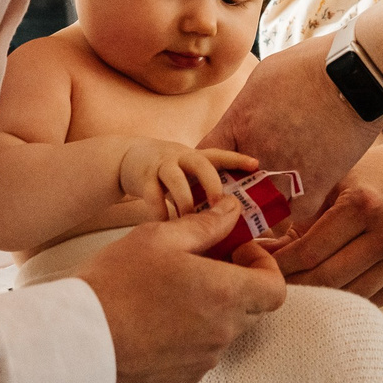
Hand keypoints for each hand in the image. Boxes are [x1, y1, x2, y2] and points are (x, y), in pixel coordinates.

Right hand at [76, 198, 286, 382]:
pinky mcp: (182, 379)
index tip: (237, 253)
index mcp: (225, 294)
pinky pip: (199, 352)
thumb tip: (233, 211)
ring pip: (223, 330)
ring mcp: (202, 361)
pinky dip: (189, 334)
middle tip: (200, 264)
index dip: (263, 267)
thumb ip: (204, 225)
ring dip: (209, 309)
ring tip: (168, 291)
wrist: (75, 342)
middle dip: (234, 283)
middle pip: (250, 308)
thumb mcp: (158, 238)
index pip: (275, 288)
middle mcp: (221, 333)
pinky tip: (154, 319)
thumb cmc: (115, 283)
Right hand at [116, 141, 249, 218]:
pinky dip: (159, 213)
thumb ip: (202, 192)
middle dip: (212, 183)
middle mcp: (180, 157)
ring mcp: (161, 166)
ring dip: (185, 201)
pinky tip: (164, 227)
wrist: (126, 159)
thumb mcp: (186, 174)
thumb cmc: (166, 174)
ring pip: (175, 180)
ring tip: (189, 221)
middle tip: (220, 204)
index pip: (219, 156)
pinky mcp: (142, 177)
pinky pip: (152, 196)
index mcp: (195, 157)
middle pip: (201, 164)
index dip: (237, 159)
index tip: (256, 165)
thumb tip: (229, 220)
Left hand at [204, 33, 382, 202]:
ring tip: (272, 195)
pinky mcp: (315, 187)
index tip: (216, 167)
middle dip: (232, 189)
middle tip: (240, 189)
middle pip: (228, 190)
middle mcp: (255, 155)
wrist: (356, 76)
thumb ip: (244, 110)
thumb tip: (239, 125)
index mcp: (238, 125)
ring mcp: (284, 175)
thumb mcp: (262, 79)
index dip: (206, 165)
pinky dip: (297, 206)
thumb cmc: (310, 67)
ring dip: (264, 202)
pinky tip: (301, 193)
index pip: (203, 158)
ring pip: (261, 207)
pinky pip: (295, 213)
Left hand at [277, 124, 382, 305]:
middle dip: (292, 285)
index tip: (257, 266)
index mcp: (364, 205)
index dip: (278, 265)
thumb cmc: (374, 172)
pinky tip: (324, 291)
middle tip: (268, 283)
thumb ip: (302, 218)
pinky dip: (344, 299)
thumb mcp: (336, 182)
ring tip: (292, 289)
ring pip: (348, 296)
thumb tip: (262, 252)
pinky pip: (370, 300)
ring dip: (317, 297)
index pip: (309, 251)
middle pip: (327, 279)